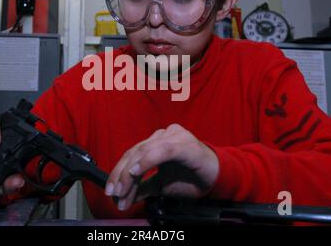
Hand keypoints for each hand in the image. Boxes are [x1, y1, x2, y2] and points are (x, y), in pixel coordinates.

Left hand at [105, 124, 219, 210]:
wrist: (218, 177)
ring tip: (124, 193)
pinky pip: (161, 151)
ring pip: (143, 152)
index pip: (131, 155)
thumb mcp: (162, 185)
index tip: (111, 192)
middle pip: (134, 152)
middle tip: (114, 195)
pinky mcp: (184, 144)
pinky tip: (135, 172)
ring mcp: (173, 136)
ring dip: (130, 175)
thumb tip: (124, 195)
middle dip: (121, 176)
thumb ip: (144, 187)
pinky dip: (146, 162)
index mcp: (156, 141)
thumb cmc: (191, 178)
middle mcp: (162, 135)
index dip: (118, 173)